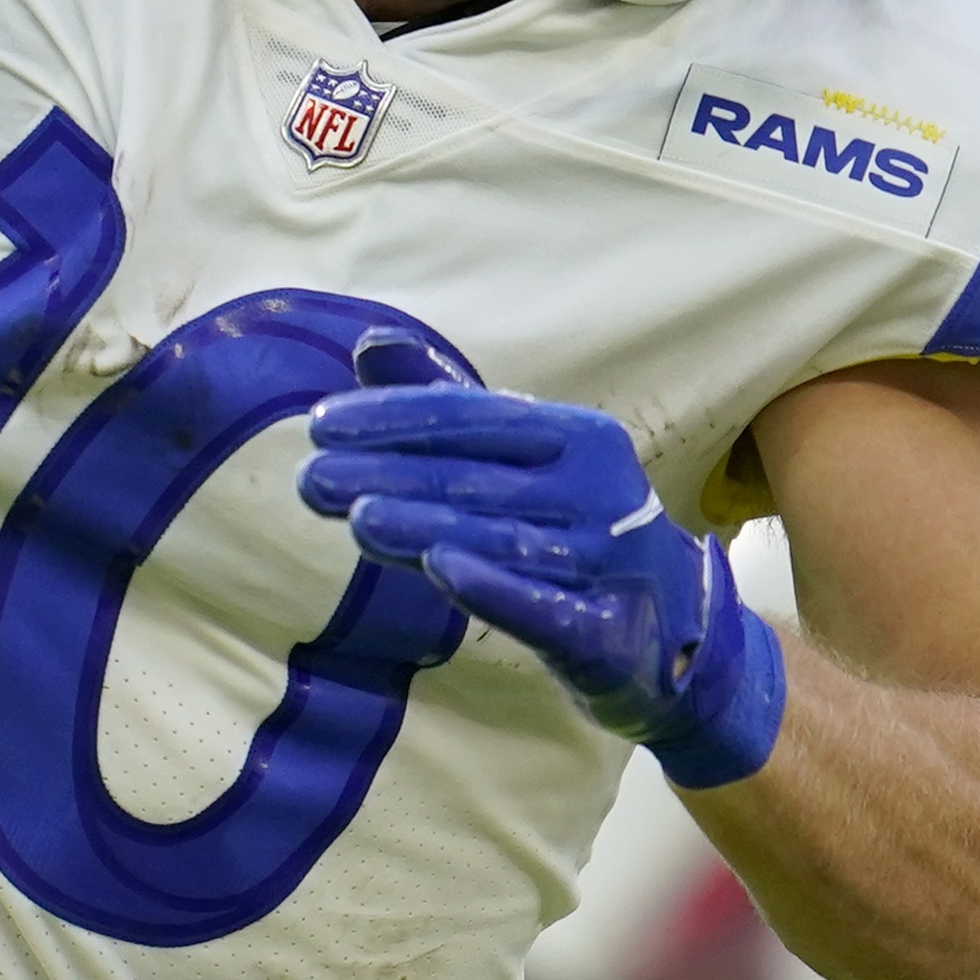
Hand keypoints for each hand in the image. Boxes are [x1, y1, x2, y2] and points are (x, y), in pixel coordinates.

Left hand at [297, 340, 785, 783]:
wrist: (667, 634)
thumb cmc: (573, 530)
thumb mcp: (523, 463)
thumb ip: (448, 405)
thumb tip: (369, 345)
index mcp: (579, 436)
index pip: (474, 417)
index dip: (394, 418)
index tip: (319, 427)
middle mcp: (599, 490)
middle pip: (478, 478)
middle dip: (388, 475)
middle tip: (312, 480)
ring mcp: (609, 562)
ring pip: (500, 538)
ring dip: (424, 525)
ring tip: (354, 517)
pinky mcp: (607, 632)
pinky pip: (542, 607)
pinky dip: (492, 586)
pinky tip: (437, 568)